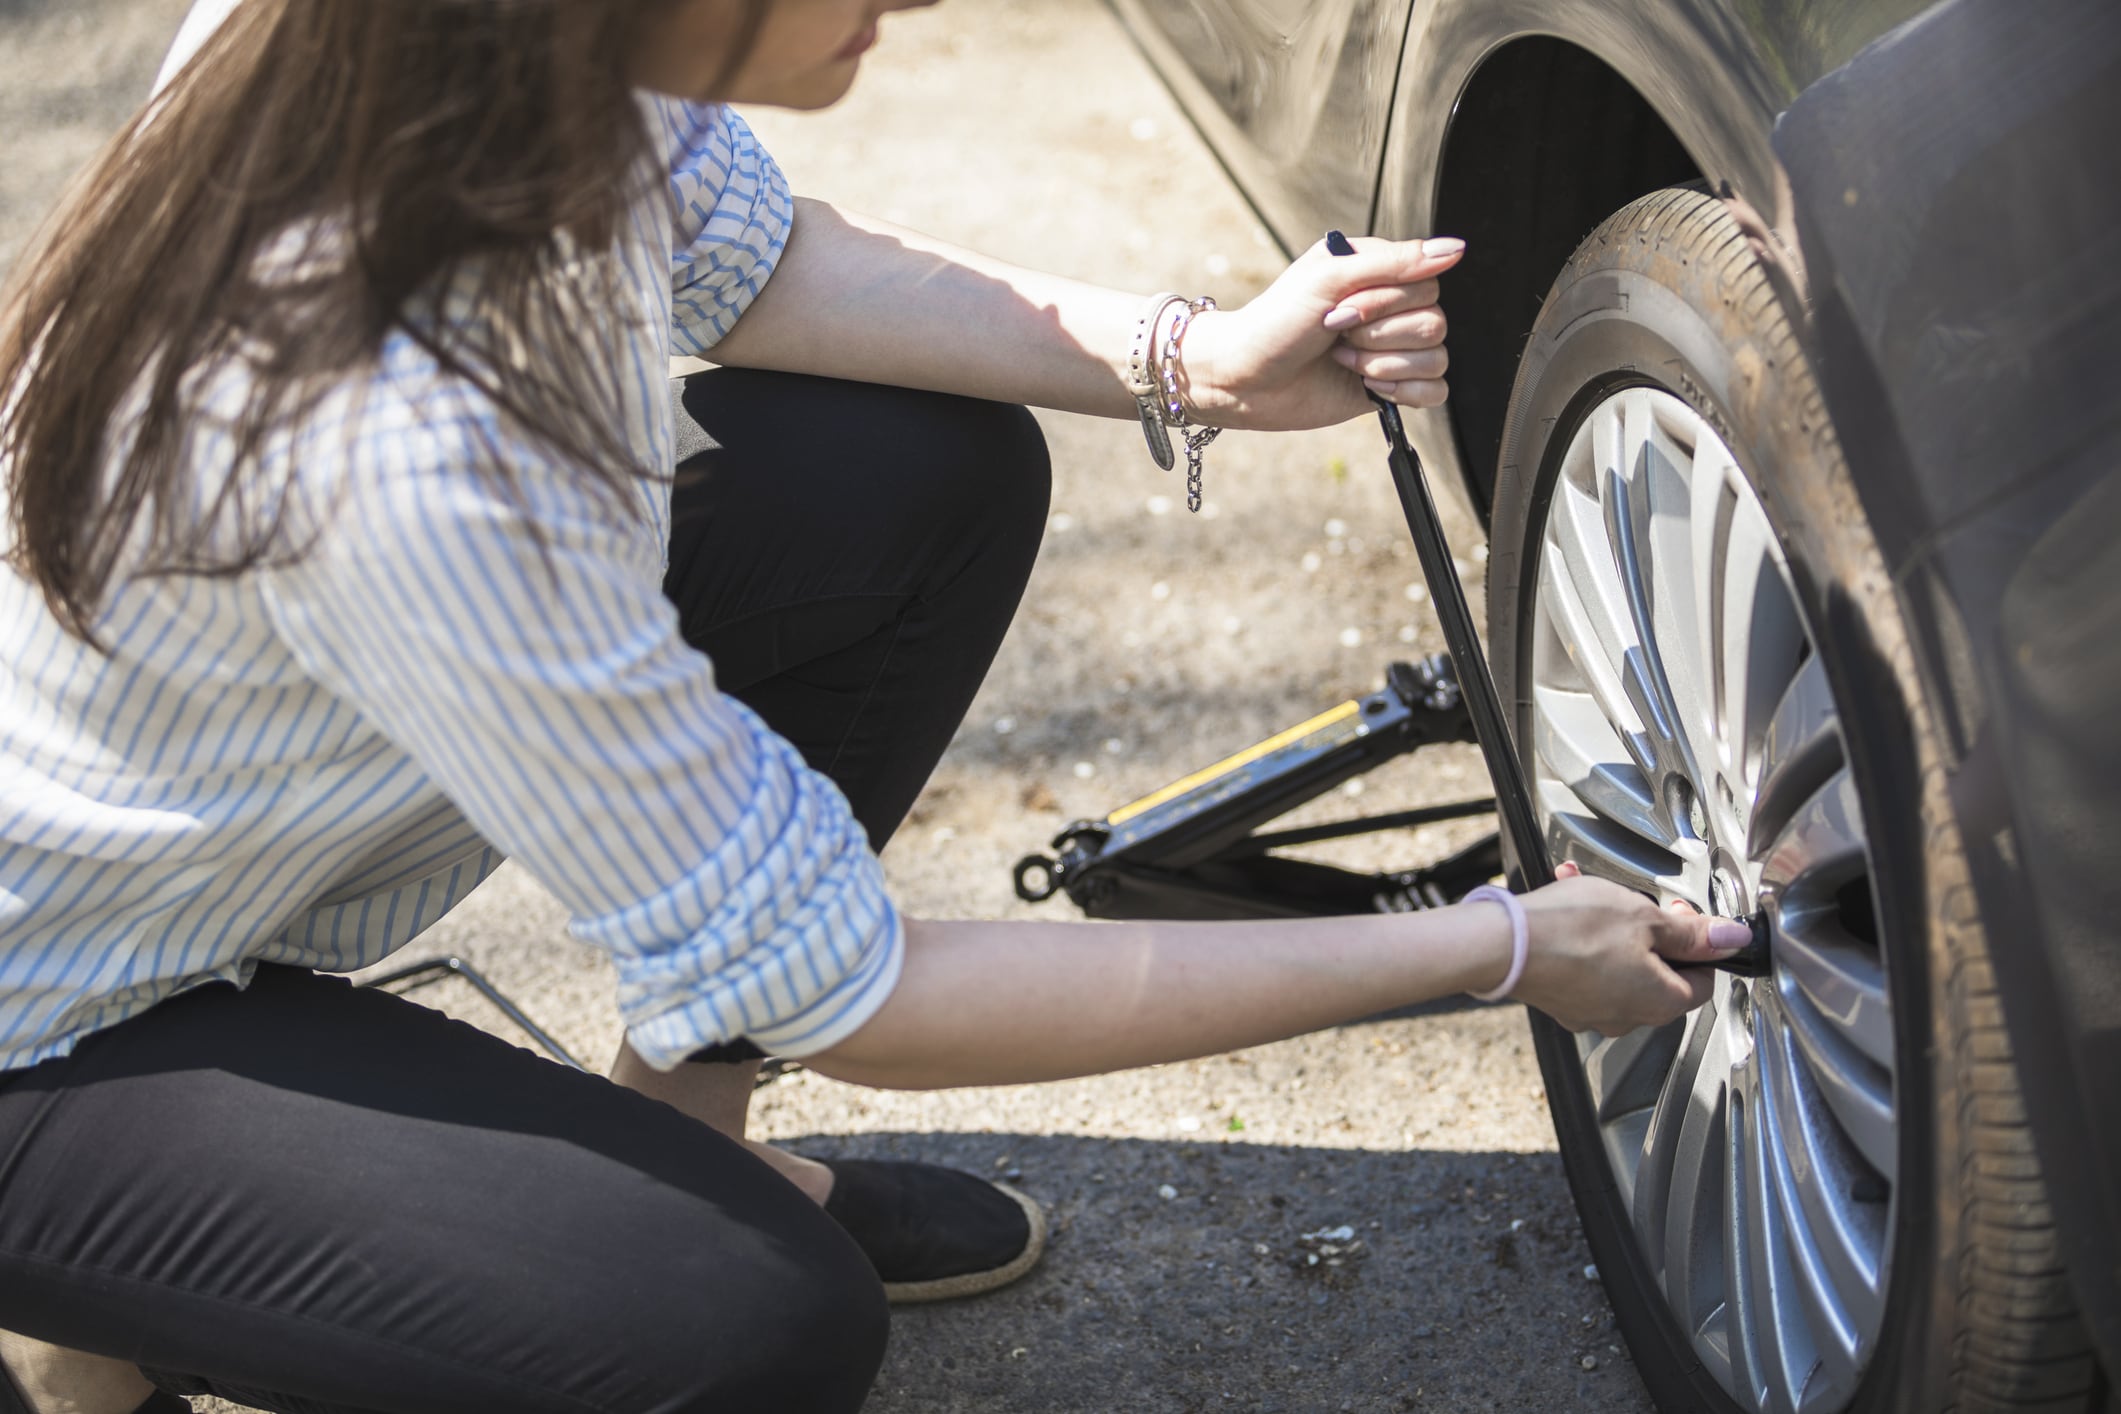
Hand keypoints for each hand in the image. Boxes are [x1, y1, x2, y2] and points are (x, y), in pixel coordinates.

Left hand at [1179, 234, 1464, 431]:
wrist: (1243, 380)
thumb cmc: (1275, 323)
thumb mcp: (1330, 278)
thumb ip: (1395, 262)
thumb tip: (1456, 249)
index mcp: (1378, 272)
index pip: (1426, 282)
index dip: (1387, 302)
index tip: (1339, 310)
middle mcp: (1389, 309)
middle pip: (1434, 321)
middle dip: (1381, 335)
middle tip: (1336, 337)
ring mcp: (1390, 350)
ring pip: (1436, 356)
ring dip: (1385, 364)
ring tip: (1344, 361)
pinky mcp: (1388, 388)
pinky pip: (1435, 390)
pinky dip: (1407, 392)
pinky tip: (1371, 387)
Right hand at [1506, 862, 1753, 1034]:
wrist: (1501, 944)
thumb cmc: (1569, 932)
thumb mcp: (1644, 917)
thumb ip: (1691, 931)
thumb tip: (1731, 939)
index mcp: (1660, 1002)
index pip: (1704, 981)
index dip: (1698, 944)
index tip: (1680, 915)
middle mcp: (1628, 1017)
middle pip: (1660, 973)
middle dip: (1650, 932)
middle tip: (1635, 903)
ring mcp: (1591, 1012)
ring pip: (1619, 965)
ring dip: (1612, 927)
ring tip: (1590, 892)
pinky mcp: (1561, 1000)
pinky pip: (1585, 968)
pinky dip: (1582, 939)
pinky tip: (1568, 906)